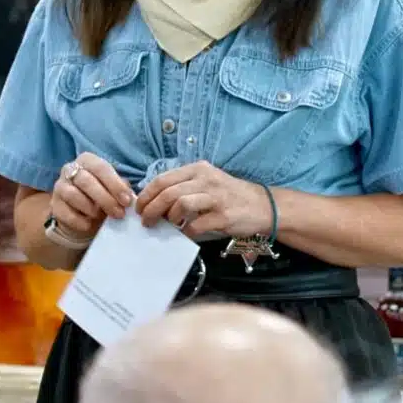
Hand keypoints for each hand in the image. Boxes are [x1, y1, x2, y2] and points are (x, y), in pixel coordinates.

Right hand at [51, 153, 132, 238]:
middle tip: (119, 213)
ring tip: (101, 216)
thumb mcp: (111, 189)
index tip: (127, 201)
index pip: (101, 168)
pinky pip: (65, 212)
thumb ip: (120, 188)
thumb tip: (128, 195)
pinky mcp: (54, 204)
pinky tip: (88, 224)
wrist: (81, 215)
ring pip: (73, 195)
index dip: (115, 185)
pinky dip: (78, 220)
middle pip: (87, 181)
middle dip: (105, 199)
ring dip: (91, 208)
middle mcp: (70, 169)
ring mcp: (59, 186)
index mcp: (87, 160)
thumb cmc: (100, 196)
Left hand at [136, 162, 271, 240]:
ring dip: (169, 218)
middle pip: (168, 192)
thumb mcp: (206, 182)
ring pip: (180, 204)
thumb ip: (183, 187)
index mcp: (198, 169)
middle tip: (146, 221)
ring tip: (168, 225)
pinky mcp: (223, 216)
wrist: (262, 205)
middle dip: (151, 209)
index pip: (163, 179)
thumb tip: (154, 201)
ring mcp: (215, 197)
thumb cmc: (229, 195)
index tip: (139, 208)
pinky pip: (196, 225)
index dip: (147, 195)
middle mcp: (206, 180)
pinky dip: (186, 232)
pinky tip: (186, 233)